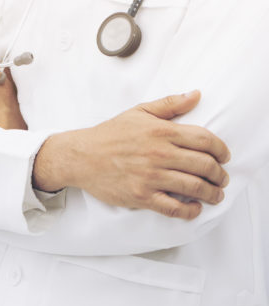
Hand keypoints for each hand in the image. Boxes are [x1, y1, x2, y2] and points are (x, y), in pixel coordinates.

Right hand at [34, 91, 230, 219]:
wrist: (80, 156)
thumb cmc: (109, 135)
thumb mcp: (138, 112)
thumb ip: (169, 104)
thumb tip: (196, 95)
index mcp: (162, 132)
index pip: (205, 140)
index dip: (221, 150)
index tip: (224, 157)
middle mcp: (159, 154)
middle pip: (204, 165)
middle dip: (219, 174)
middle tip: (221, 179)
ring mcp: (150, 176)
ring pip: (193, 187)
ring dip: (211, 193)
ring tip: (215, 195)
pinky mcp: (141, 195)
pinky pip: (172, 207)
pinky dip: (189, 211)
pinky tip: (194, 209)